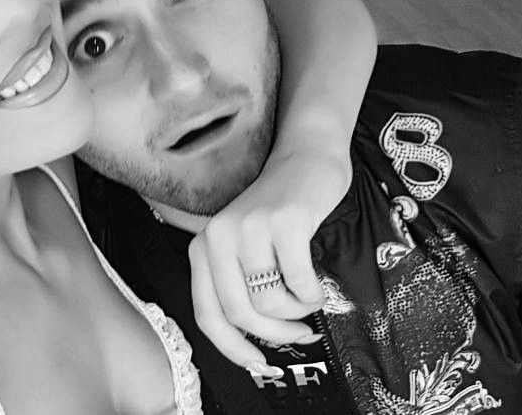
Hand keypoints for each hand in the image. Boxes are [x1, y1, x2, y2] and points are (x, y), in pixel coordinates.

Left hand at [188, 148, 351, 371]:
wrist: (305, 157)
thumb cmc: (279, 212)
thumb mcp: (245, 248)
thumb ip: (239, 286)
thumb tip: (253, 345)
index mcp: (204, 247)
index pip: (207, 314)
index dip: (232, 348)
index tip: (259, 363)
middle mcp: (219, 237)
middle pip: (240, 313)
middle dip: (275, 335)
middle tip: (300, 334)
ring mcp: (250, 228)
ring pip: (270, 303)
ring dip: (298, 312)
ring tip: (308, 298)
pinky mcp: (284, 222)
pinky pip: (299, 283)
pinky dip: (313, 294)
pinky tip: (317, 284)